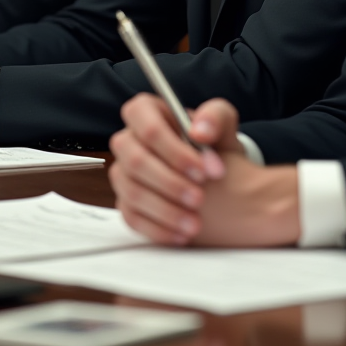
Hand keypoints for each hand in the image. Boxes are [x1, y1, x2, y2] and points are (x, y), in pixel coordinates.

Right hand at [108, 94, 300, 246]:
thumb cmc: (213, 141)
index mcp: (145, 112)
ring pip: (132, 192)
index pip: (147, 126)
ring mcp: (123, 173)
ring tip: (196, 222)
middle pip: (135, 161)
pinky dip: (159, 229)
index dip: (173, 150)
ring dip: (165, 210)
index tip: (202, 171)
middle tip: (200, 198)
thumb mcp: (223, 122)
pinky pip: (132, 218)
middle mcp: (128, 141)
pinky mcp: (126, 203)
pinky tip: (183, 234)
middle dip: (169, 182)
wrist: (213, 173)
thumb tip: (200, 132)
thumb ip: (216, 117)